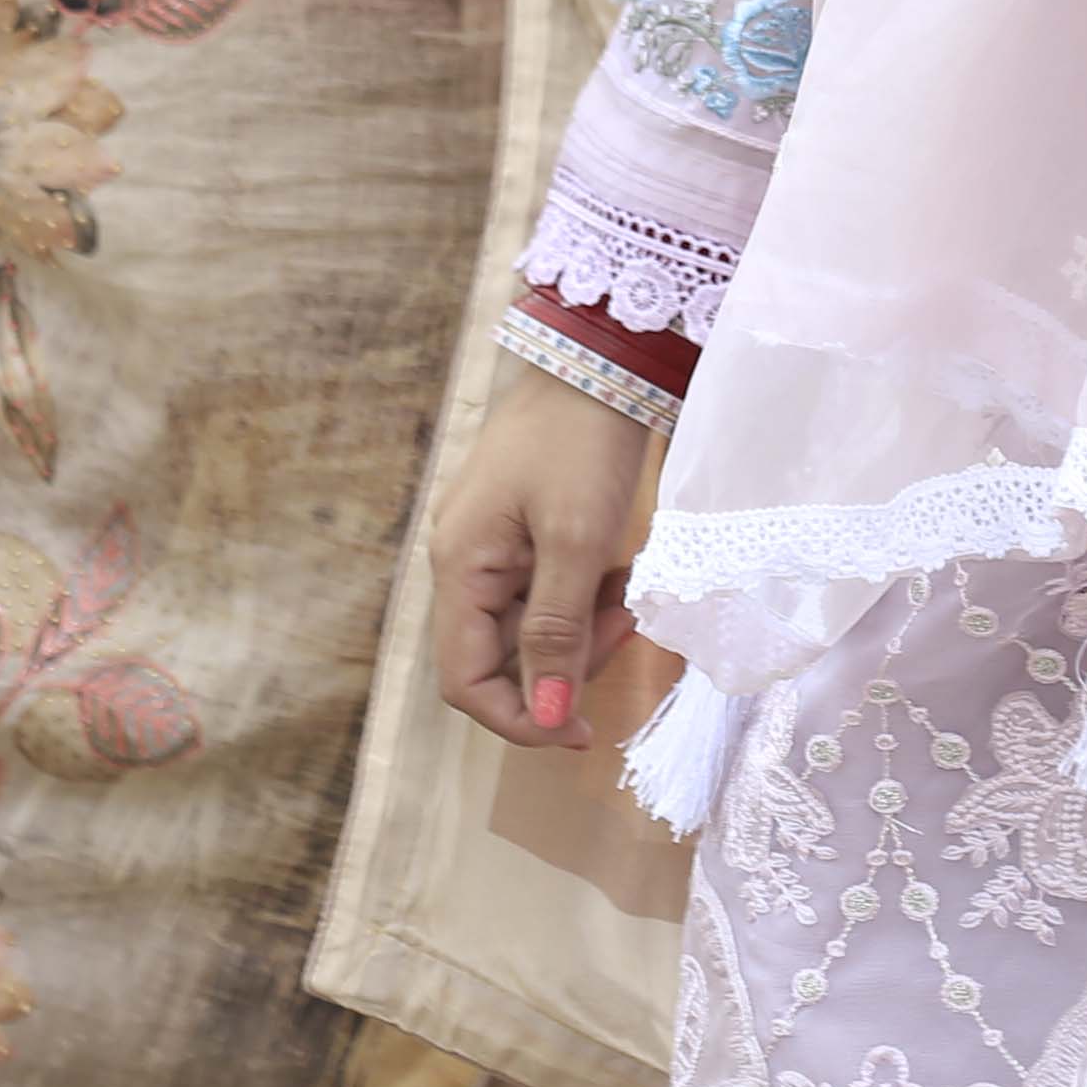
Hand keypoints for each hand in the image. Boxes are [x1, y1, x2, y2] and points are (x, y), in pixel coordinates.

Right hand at [426, 366, 658, 749]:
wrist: (599, 355)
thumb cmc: (583, 442)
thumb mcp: (577, 543)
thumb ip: (557, 635)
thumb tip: (548, 721)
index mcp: (459, 567)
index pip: (465, 681)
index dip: (521, 719)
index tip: (583, 731)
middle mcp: (462, 561)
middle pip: (499, 656)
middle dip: (564, 662)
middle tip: (625, 627)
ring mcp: (489, 543)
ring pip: (529, 625)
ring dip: (582, 627)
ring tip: (627, 591)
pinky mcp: (520, 526)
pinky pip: (545, 588)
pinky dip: (584, 594)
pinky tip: (618, 569)